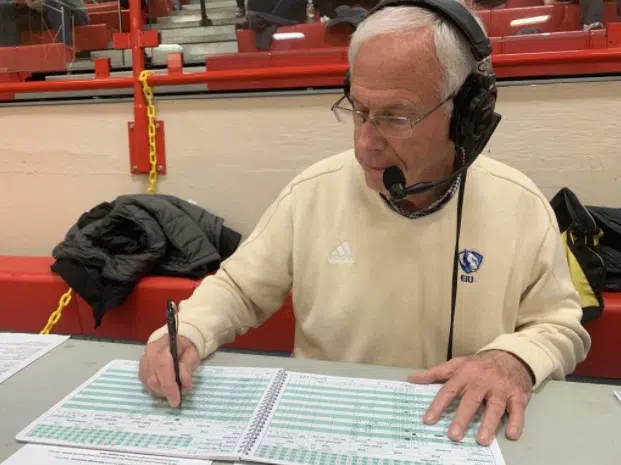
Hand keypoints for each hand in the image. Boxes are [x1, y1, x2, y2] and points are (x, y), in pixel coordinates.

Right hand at [138, 334, 199, 406]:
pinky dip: (155, 389)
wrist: (175, 341)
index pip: (163, 367)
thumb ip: (187, 367)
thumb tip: (184, 385)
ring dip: (160, 392)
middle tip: (176, 398)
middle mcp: (149, 353)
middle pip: (153, 378)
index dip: (169, 386)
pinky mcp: (141, 368)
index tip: (176, 400)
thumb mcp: (192, 354)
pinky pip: (145, 383)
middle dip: (165, 392)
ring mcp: (143, 361)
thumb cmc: (185, 348)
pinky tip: (164, 388)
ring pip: (148, 383)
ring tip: (172, 391)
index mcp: (164, 345)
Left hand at [407, 350, 532, 445]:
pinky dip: (516, 422)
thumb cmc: (479, 364)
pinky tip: (511, 435)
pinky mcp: (517, 395)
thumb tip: (412, 378)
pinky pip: (517, 410)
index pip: (449, 391)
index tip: (428, 420)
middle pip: (471, 400)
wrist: (511, 357)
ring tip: (481, 440)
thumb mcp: (456, 364)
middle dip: (462, 418)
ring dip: (488, 424)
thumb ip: (435, 373)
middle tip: (454, 435)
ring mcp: (500, 389)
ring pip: (495, 407)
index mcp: (465, 374)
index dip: (438, 405)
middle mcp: (482, 381)